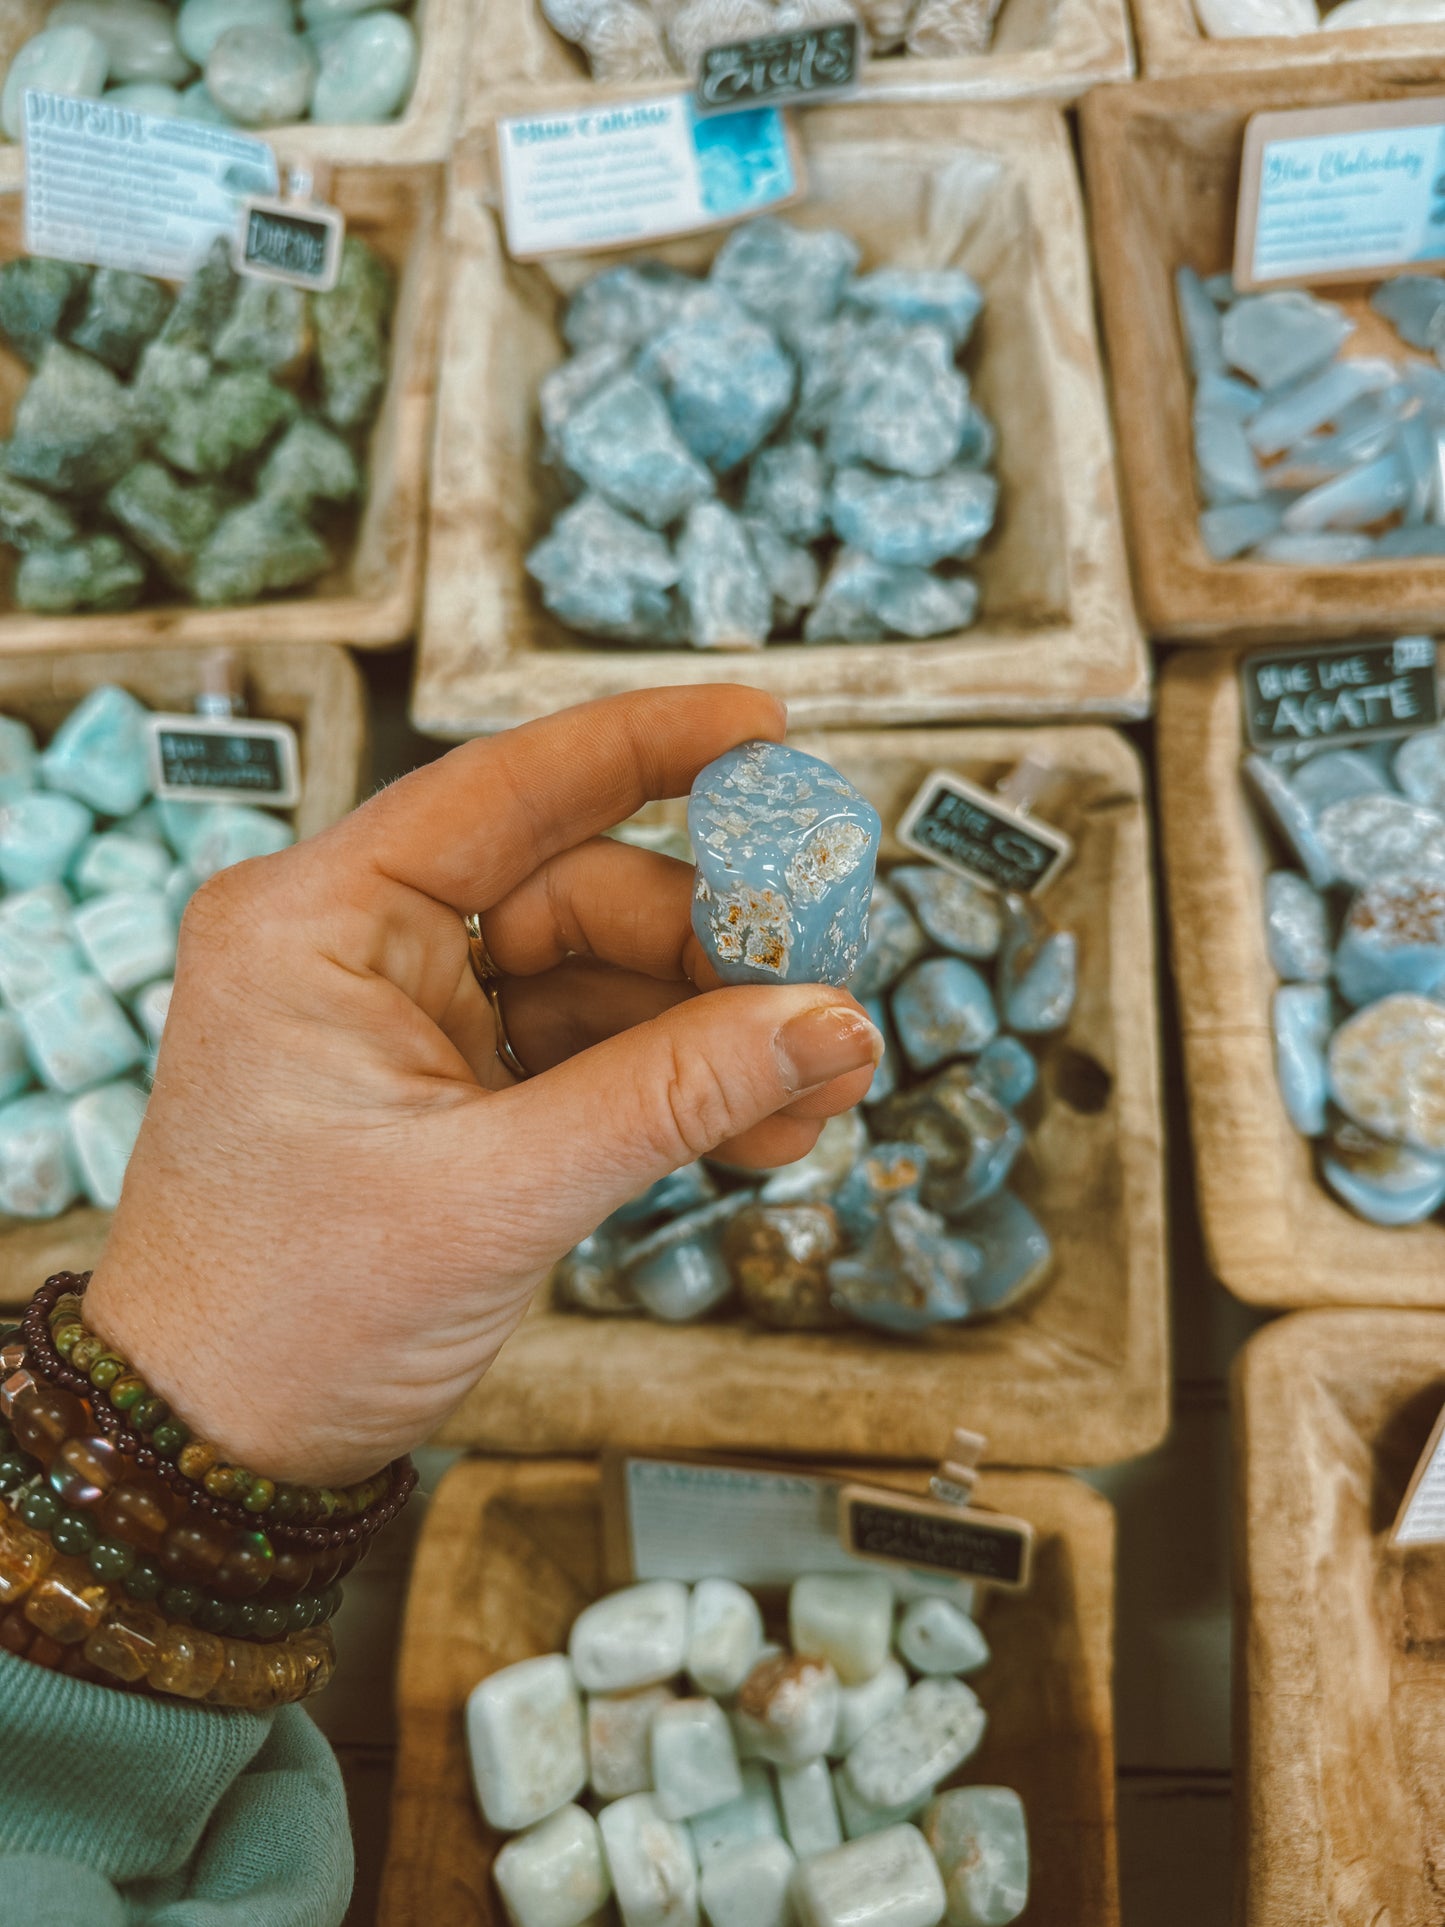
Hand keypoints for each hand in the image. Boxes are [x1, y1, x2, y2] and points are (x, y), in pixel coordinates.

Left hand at [84, 688, 881, 1483]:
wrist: (227, 1444)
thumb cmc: (296, 1313)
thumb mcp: (503, 1192)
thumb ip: (675, 1095)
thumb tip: (831, 1021)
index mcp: (320, 923)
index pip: (504, 789)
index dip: (646, 748)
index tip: (764, 728)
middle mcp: (361, 946)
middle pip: (579, 895)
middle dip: (711, 955)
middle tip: (825, 1004)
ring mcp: (410, 1017)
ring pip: (600, 979)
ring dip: (713, 1036)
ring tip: (818, 1093)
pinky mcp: (451, 1085)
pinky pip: (588, 1051)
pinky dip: (674, 1086)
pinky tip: (763, 1125)